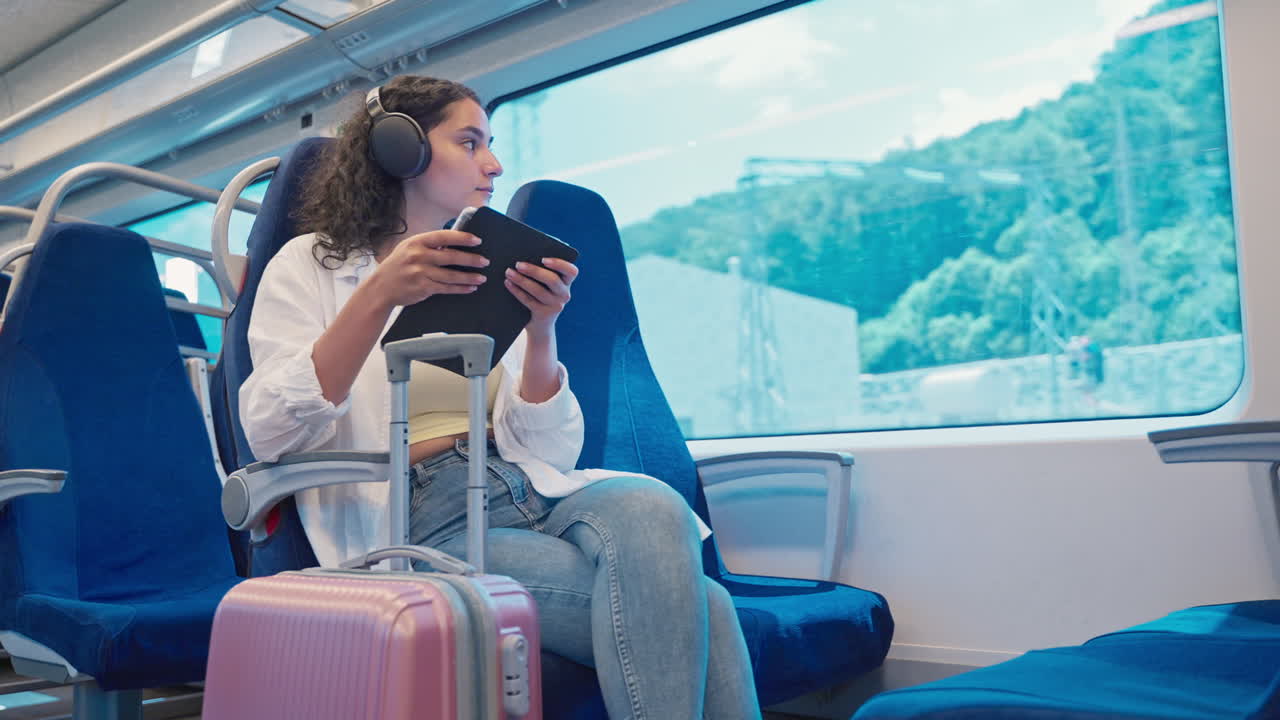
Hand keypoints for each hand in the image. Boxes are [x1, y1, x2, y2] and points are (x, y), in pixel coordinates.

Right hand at [371, 230, 488, 306]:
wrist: (380, 288)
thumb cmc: (397, 266)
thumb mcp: (409, 249)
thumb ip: (429, 246)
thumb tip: (455, 243)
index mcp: (417, 242)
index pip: (444, 236)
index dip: (462, 238)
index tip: (477, 240)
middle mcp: (418, 256)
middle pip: (451, 257)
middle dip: (471, 259)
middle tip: (485, 261)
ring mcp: (420, 272)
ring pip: (451, 275)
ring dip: (469, 277)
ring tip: (482, 278)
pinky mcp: (423, 288)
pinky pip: (446, 288)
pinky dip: (460, 289)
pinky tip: (470, 288)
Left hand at [505, 257, 577, 335]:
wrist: (539, 324)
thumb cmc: (539, 295)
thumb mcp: (544, 284)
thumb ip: (541, 271)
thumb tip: (524, 257)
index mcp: (567, 282)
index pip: (571, 271)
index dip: (560, 264)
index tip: (543, 259)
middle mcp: (565, 294)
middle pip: (552, 280)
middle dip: (534, 271)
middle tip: (518, 264)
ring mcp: (555, 305)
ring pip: (538, 290)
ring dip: (522, 280)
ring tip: (509, 272)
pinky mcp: (544, 314)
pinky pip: (529, 300)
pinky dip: (517, 291)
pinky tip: (508, 283)